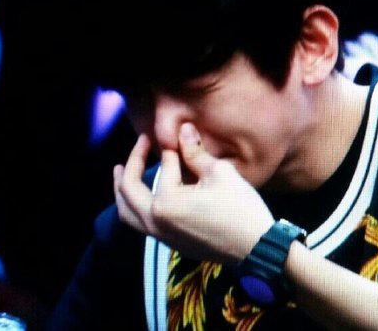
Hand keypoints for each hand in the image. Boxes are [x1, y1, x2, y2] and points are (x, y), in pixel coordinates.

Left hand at [114, 125, 273, 263]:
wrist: (257, 248)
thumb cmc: (240, 207)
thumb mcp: (219, 173)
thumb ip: (195, 151)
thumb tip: (183, 128)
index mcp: (166, 204)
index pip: (163, 166)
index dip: (172, 146)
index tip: (178, 133)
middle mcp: (157, 223)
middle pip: (127, 192)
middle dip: (130, 165)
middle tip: (140, 143)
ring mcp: (163, 237)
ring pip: (128, 214)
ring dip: (122, 190)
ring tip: (121, 172)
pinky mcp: (172, 244)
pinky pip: (141, 224)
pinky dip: (134, 206)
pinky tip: (144, 195)